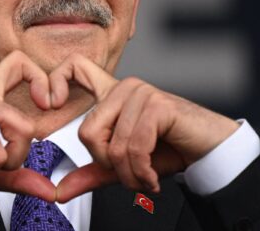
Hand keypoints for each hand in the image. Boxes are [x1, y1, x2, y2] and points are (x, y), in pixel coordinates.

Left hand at [49, 54, 239, 202]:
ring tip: (145, 179)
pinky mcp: (157, 105)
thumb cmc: (168, 150)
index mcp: (111, 95)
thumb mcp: (123, 165)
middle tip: (130, 174)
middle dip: (108, 165)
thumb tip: (59, 191)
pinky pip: (134, 147)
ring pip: (113, 145)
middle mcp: (124, 88)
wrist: (209, 151)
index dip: (55, 81)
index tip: (50, 105)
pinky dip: (142, 172)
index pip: (75, 67)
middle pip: (87, 132)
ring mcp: (141, 93)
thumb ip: (92, 173)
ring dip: (129, 175)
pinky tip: (153, 177)